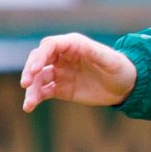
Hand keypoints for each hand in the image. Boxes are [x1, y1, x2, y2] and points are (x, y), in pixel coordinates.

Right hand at [20, 32, 136, 111]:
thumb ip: (95, 53)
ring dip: (31, 89)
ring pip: (38, 78)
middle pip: (38, 60)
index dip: (40, 56)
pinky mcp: (60, 88)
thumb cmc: (119, 68)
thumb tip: (81, 45)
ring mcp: (59, 73)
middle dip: (29, 70)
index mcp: (72, 45)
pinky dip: (35, 98)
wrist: (125, 87)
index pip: (49, 46)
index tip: (34, 69)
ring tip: (28, 104)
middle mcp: (62, 57)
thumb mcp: (110, 60)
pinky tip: (29, 106)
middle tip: (25, 84)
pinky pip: (43, 92)